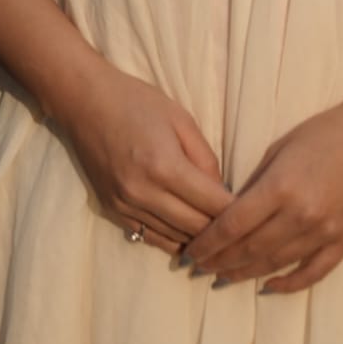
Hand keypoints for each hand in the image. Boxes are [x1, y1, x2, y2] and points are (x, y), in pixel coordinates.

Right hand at [54, 60, 231, 255]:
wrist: (86, 103)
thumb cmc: (138, 102)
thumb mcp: (182, 119)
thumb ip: (205, 158)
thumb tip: (221, 192)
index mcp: (165, 166)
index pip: (212, 204)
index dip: (238, 212)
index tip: (256, 213)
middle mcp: (143, 192)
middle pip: (195, 228)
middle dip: (223, 231)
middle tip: (243, 228)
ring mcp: (126, 206)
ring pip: (174, 239)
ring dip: (199, 240)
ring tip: (222, 238)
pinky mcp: (113, 211)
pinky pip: (150, 238)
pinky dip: (173, 240)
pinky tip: (190, 237)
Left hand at [184, 98, 342, 293]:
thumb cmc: (326, 132)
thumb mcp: (281, 148)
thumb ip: (256, 183)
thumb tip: (231, 212)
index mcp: (281, 187)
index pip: (232, 226)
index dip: (208, 243)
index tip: (190, 252)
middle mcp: (301, 215)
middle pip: (249, 250)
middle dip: (220, 262)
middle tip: (199, 268)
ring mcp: (325, 232)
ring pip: (276, 264)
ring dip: (245, 274)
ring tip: (224, 278)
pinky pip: (312, 272)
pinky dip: (288, 284)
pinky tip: (268, 287)